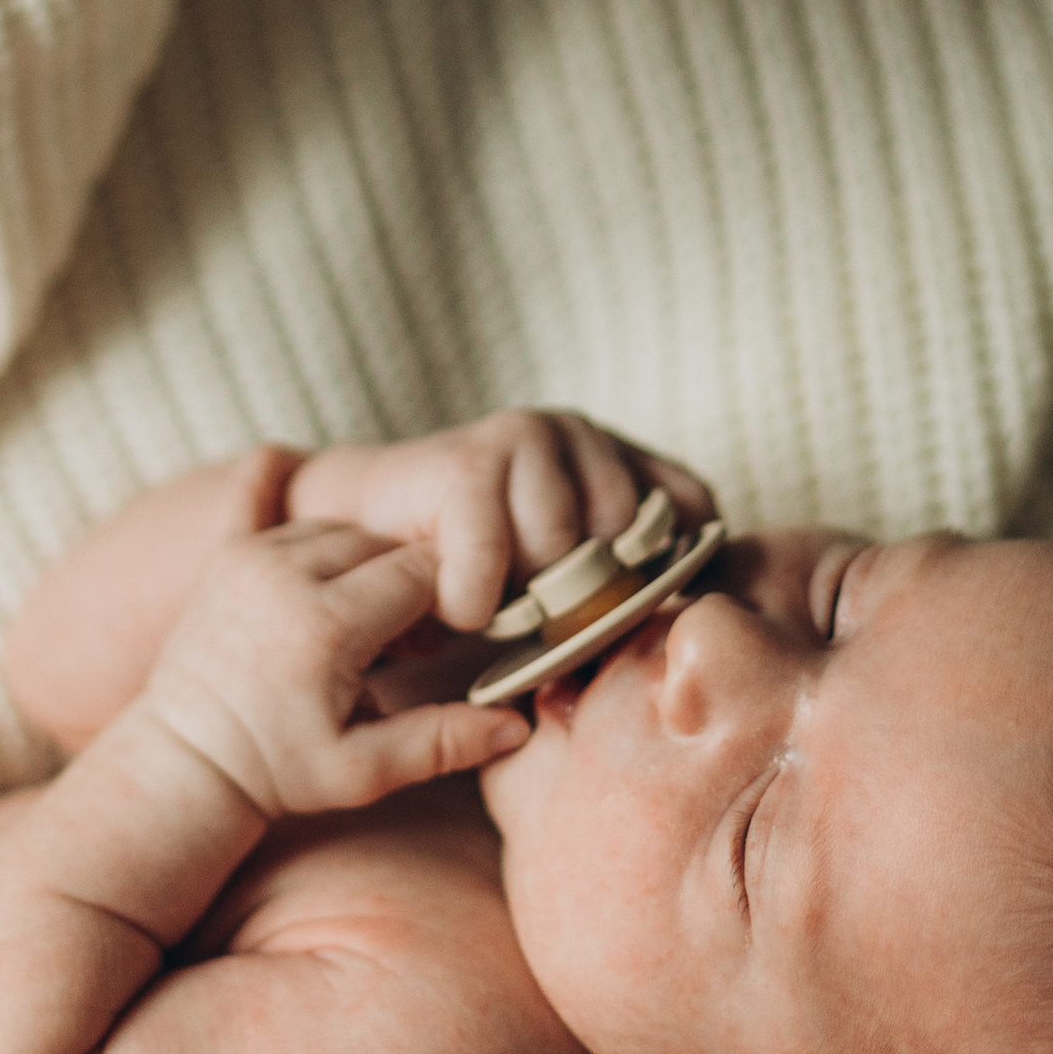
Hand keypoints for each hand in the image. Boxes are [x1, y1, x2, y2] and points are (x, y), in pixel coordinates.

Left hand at [136, 519, 507, 821]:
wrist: (187, 761)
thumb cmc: (278, 773)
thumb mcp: (365, 771)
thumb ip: (443, 742)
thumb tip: (520, 724)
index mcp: (324, 625)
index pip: (420, 573)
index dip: (447, 599)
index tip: (448, 635)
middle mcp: (284, 574)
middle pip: (383, 544)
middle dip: (408, 581)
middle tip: (413, 638)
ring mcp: (250, 557)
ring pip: (341, 528)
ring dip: (365, 561)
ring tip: (370, 622)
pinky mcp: (227, 553)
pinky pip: (275, 503)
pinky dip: (308, 521)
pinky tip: (308, 506)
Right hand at [287, 411, 713, 631]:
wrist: (360, 522)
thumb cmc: (468, 565)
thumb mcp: (562, 571)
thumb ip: (622, 581)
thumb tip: (689, 618)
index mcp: (615, 454)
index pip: (692, 508)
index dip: (675, 568)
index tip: (640, 614)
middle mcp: (580, 432)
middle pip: (625, 544)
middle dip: (580, 602)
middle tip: (532, 621)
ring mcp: (527, 434)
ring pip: (560, 553)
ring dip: (519, 603)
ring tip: (491, 607)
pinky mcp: (471, 457)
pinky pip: (495, 555)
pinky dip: (472, 600)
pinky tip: (457, 607)